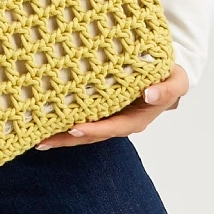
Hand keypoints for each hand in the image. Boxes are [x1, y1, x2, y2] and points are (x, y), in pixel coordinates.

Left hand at [34, 64, 188, 150]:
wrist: (166, 73)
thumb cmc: (170, 77)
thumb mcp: (177, 81)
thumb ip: (166, 89)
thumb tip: (148, 94)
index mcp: (136, 119)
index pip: (112, 128)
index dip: (94, 129)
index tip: (74, 128)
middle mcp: (120, 122)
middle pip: (91, 134)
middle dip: (67, 139)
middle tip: (42, 140)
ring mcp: (109, 117)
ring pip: (83, 129)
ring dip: (61, 135)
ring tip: (37, 138)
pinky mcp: (101, 108)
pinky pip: (82, 117)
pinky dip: (65, 121)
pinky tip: (45, 121)